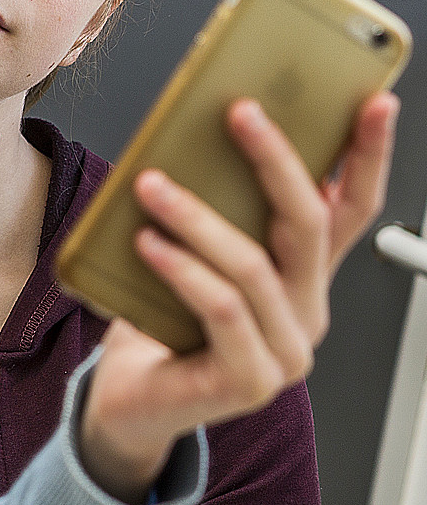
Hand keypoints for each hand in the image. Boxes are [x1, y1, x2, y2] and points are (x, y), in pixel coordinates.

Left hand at [78, 91, 399, 503]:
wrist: (131, 401)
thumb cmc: (160, 319)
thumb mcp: (194, 252)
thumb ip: (214, 210)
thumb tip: (195, 136)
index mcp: (303, 277)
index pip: (350, 209)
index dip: (367, 157)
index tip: (374, 103)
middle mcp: (306, 311)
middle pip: (308, 225)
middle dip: (277, 162)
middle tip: (240, 114)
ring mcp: (285, 352)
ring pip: (254, 266)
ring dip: (198, 217)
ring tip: (152, 185)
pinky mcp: (250, 381)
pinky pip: (220, 309)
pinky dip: (181, 269)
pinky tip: (148, 242)